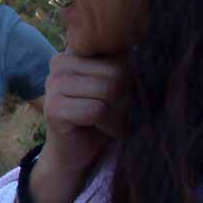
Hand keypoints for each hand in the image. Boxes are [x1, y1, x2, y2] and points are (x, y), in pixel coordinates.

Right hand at [34, 50, 126, 202]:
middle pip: (116, 72)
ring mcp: (52, 84)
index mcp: (75, 51)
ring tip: (112, 122)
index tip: (119, 96)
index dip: (129, 80)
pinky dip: (110, 125)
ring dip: (119, 113)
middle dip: (125, 98)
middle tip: (116, 114)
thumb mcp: (114, 84)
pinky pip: (97, 110)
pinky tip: (106, 131)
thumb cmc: (100, 117)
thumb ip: (123, 64)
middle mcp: (59, 62)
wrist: (75, 153)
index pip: (120, 54)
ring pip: (108, 90)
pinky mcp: (54, 108)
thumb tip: (149, 49)